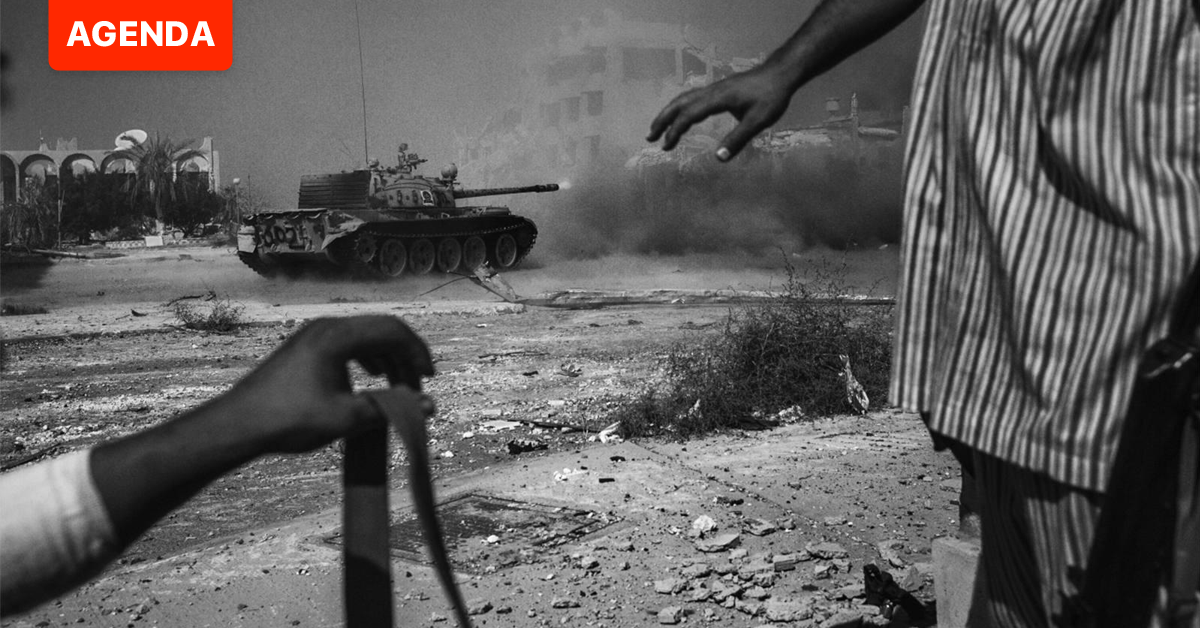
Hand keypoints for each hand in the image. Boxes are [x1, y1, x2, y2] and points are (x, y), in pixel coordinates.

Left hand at [215, 315, 435, 452]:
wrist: (239, 424)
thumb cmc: (290, 420)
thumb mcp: (346, 418)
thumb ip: (391, 409)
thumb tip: (430, 407)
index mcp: (337, 336)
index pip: (392, 330)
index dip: (417, 352)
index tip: (429, 379)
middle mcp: (327, 326)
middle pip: (380, 330)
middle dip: (405, 357)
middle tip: (417, 387)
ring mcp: (314, 334)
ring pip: (364, 336)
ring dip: (387, 358)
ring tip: (399, 386)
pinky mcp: (306, 347)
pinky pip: (348, 343)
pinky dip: (368, 358)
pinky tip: (372, 377)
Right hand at [647, 62, 795, 160]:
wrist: (780, 74)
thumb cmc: (771, 96)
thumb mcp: (758, 121)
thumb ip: (738, 139)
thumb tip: (718, 158)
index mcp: (718, 98)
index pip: (689, 114)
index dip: (675, 130)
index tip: (666, 146)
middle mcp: (711, 91)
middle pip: (679, 103)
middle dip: (662, 120)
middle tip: (649, 137)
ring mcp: (714, 89)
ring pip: (684, 99)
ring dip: (669, 113)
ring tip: (659, 129)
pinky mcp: (719, 90)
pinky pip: (692, 98)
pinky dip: (681, 108)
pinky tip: (682, 117)